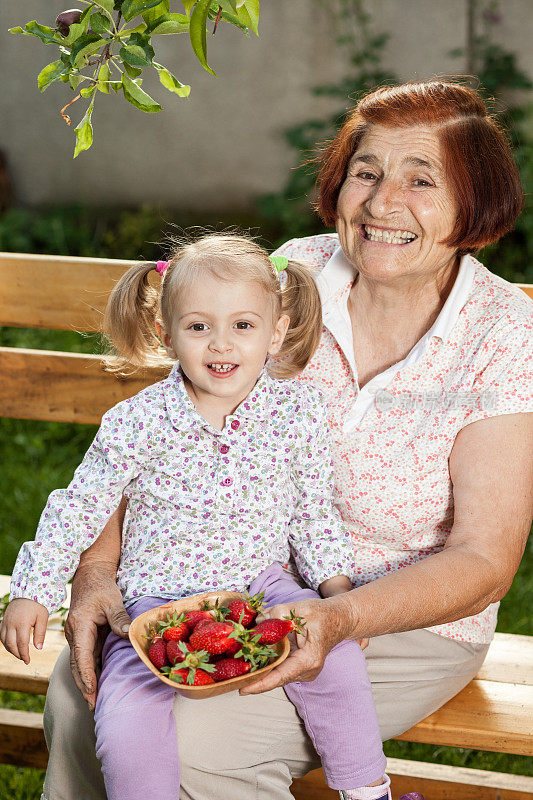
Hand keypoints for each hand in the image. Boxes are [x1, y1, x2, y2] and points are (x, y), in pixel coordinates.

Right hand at [0, 598, 48, 664]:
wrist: (28, 591)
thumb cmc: (38, 604)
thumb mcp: (43, 617)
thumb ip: (40, 633)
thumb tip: (38, 648)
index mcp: (22, 623)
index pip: (21, 644)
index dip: (24, 654)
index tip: (28, 661)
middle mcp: (11, 623)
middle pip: (11, 644)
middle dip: (17, 654)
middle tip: (24, 659)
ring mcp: (6, 622)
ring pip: (4, 641)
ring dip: (10, 649)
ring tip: (19, 653)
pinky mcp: (3, 620)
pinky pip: (1, 634)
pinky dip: (5, 642)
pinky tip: (12, 645)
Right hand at [64, 560, 130, 710]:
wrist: (90, 575)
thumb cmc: (101, 586)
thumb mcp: (112, 599)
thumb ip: (119, 617)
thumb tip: (127, 633)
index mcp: (80, 626)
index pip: (82, 655)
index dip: (87, 674)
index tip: (92, 691)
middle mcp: (75, 634)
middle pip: (77, 665)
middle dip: (84, 686)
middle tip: (93, 706)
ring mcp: (78, 636)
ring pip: (79, 663)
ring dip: (86, 682)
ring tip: (94, 702)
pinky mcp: (84, 636)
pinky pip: (85, 657)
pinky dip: (89, 672)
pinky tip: (96, 684)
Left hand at [239, 593, 357, 694]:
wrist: (339, 619)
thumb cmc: (323, 614)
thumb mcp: (300, 609)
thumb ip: (277, 614)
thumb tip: (256, 621)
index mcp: (309, 659)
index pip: (280, 676)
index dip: (260, 684)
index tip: (242, 689)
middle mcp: (307, 670)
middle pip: (276, 678)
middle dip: (254, 677)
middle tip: (231, 677)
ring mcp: (305, 672)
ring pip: (277, 675)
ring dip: (259, 671)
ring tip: (237, 669)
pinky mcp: (299, 668)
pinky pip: (280, 669)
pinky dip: (266, 666)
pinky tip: (251, 661)